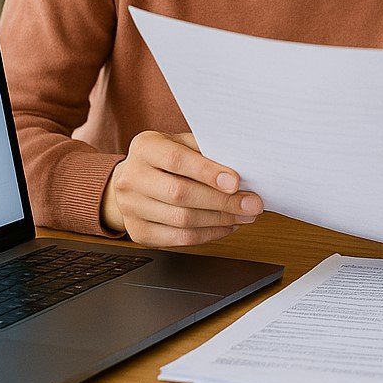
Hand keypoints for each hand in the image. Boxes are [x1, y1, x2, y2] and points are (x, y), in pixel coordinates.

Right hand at [100, 131, 261, 246]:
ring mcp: (131, 207)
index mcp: (145, 147)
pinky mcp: (138, 232)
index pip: (176, 160)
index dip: (207, 172)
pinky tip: (226, 225)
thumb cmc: (165, 159)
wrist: (133, 179)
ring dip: (220, 220)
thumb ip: (205, 151)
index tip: (235, 182)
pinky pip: (179, 238)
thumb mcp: (181, 143)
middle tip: (251, 204)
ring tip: (244, 215)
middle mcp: (131, 177)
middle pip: (180, 194)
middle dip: (222, 201)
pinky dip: (208, 234)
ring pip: (182, 220)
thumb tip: (242, 166)